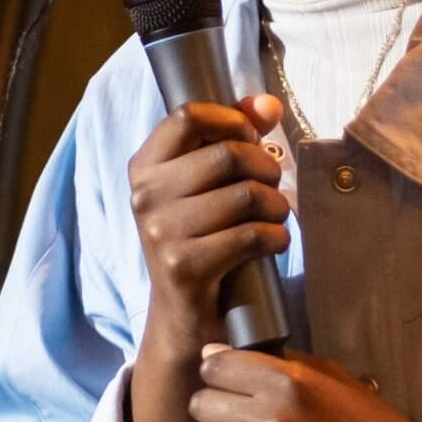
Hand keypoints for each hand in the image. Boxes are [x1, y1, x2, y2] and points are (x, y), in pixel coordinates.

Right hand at [126, 93, 290, 351]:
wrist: (184, 316)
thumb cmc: (203, 238)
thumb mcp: (207, 184)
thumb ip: (235, 134)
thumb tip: (267, 105)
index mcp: (145, 166)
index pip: (189, 114)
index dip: (232, 120)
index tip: (250, 139)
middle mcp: (145, 195)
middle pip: (228, 154)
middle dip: (266, 168)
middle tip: (271, 187)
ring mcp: (161, 232)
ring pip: (247, 194)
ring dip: (277, 206)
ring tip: (274, 218)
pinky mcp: (185, 266)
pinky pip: (252, 234)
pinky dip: (276, 238)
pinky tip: (273, 243)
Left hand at [188, 347, 421, 421]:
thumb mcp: (332, 378)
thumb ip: (276, 363)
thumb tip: (214, 352)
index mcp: (287, 384)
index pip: (214, 366)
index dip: (221, 371)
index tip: (234, 380)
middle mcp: (268, 421)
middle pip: (202, 404)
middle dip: (219, 405)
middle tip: (243, 415)